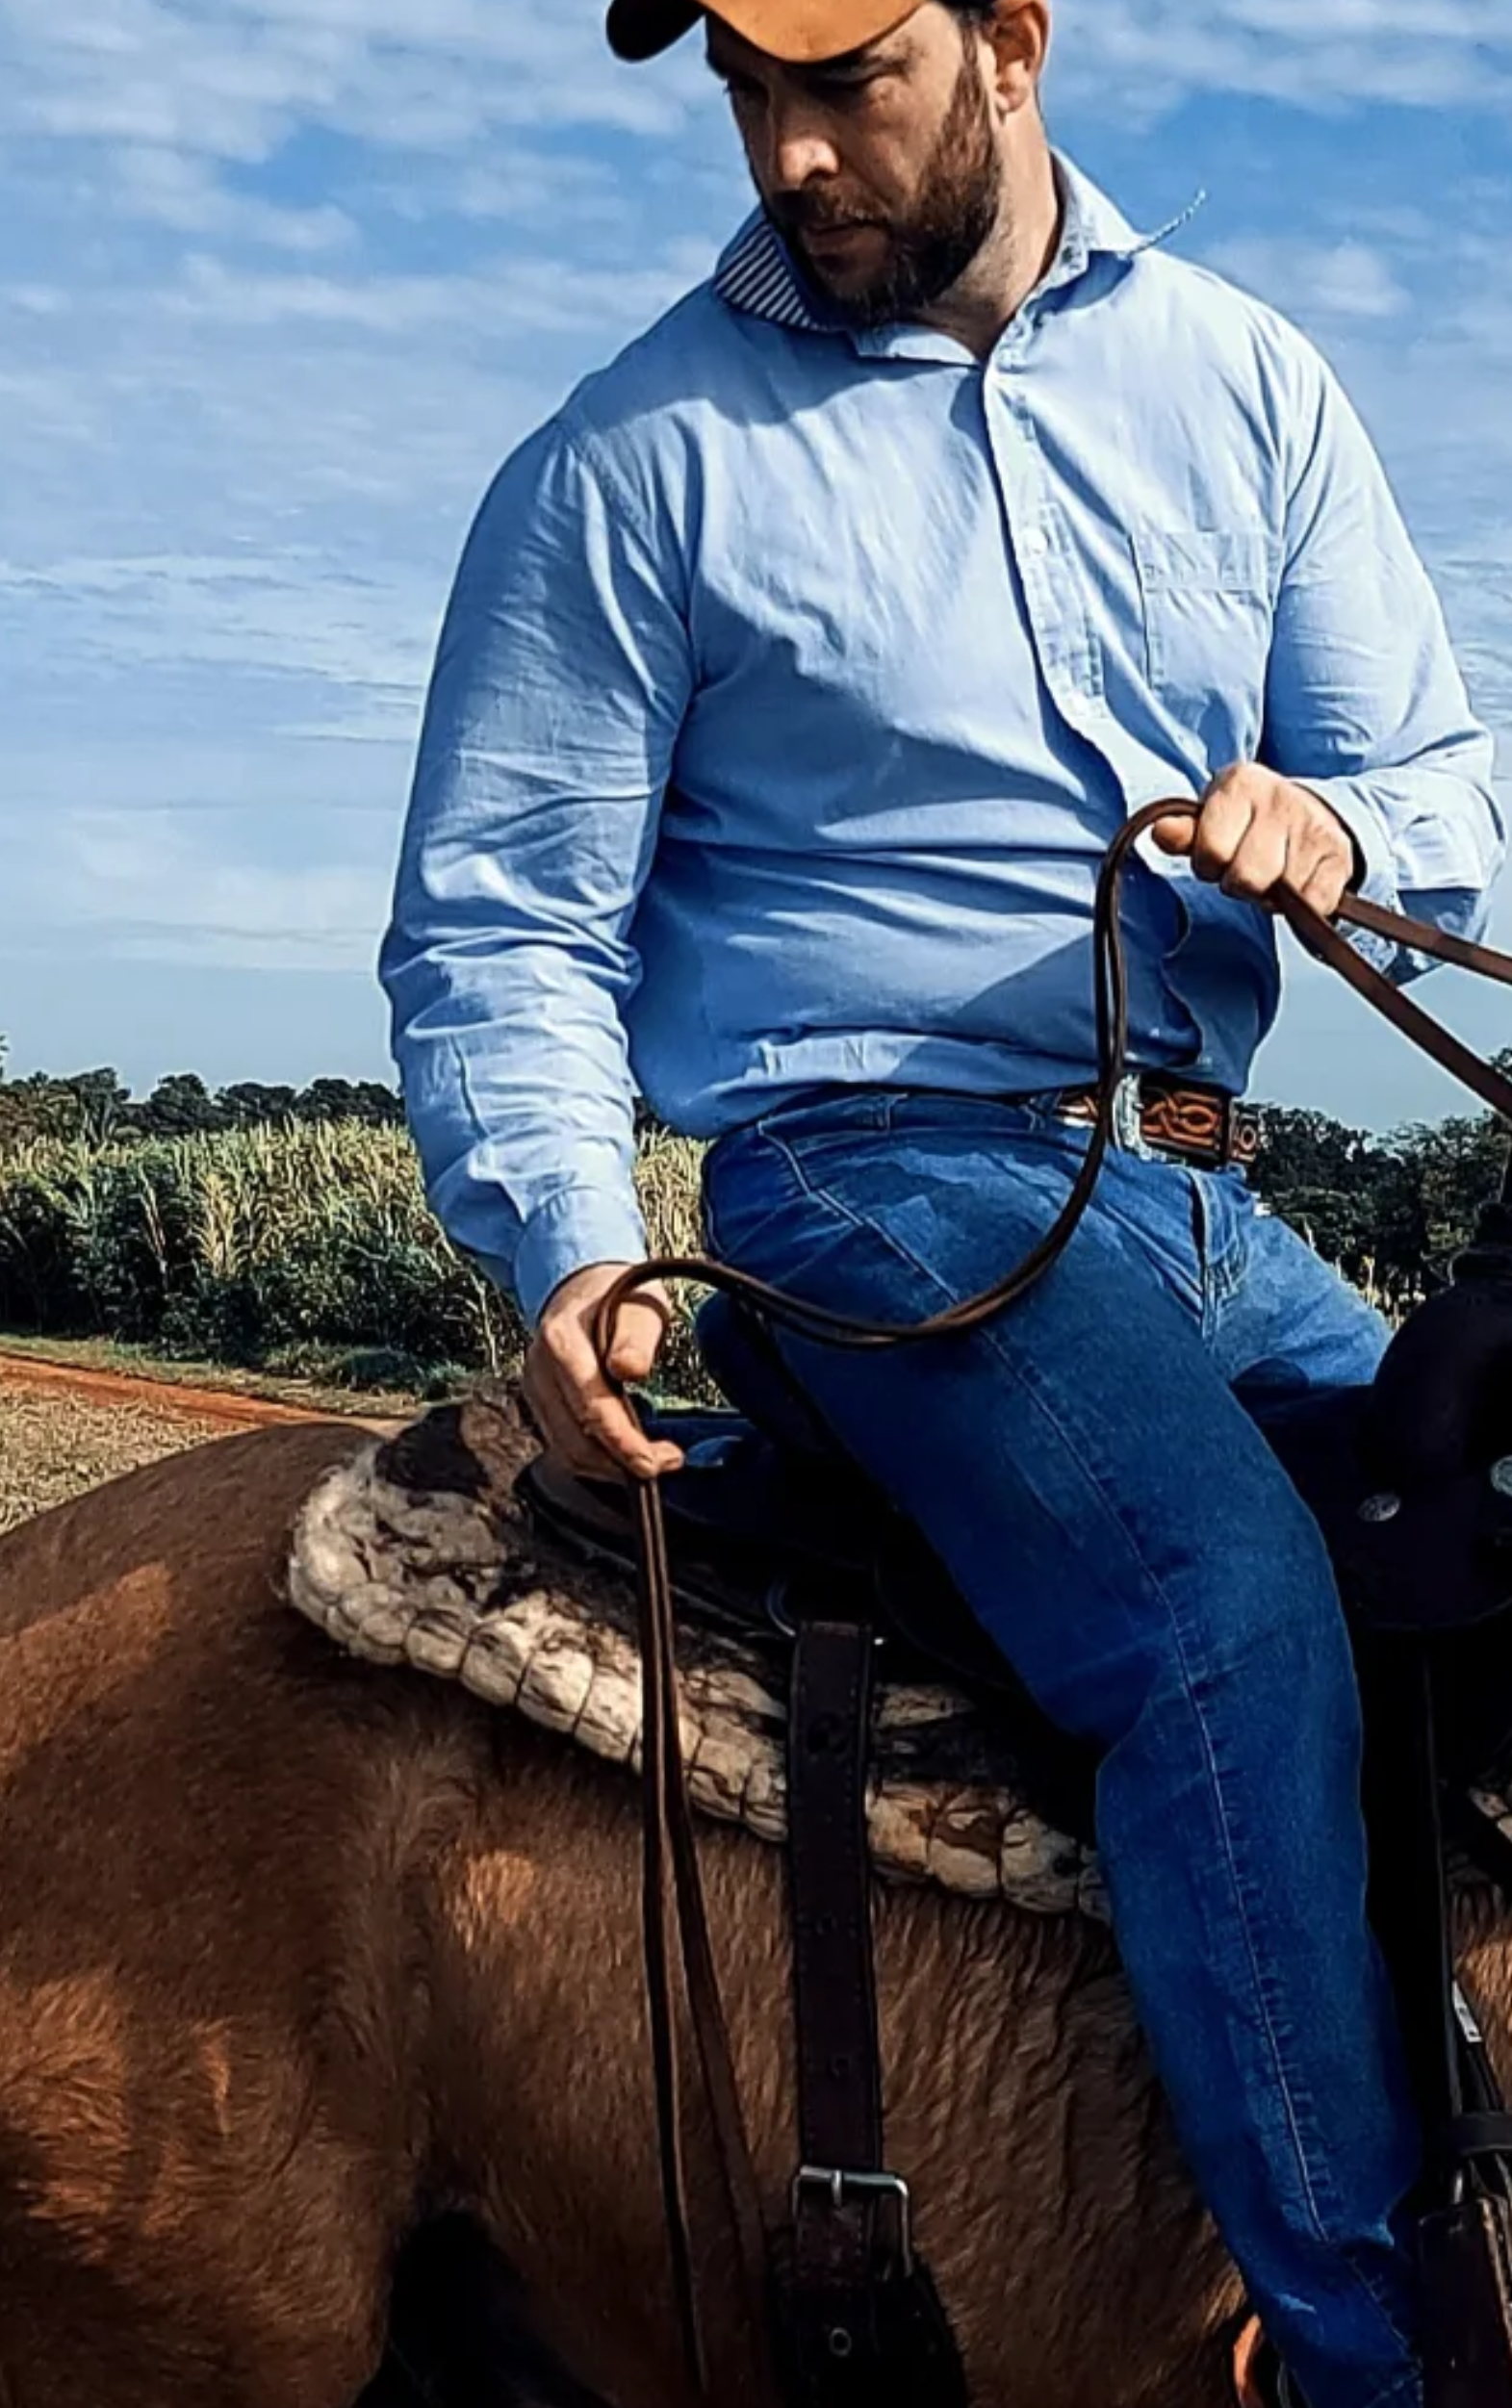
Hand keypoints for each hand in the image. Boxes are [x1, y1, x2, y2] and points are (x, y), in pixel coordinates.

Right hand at [524, 1261, 684, 1483]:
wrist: (583, 1286)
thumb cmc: (618, 1295)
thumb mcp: (639, 1307)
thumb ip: (635, 1338)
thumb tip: (629, 1369)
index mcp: (561, 1343)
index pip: (591, 1408)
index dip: (624, 1443)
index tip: (655, 1462)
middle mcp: (539, 1371)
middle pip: (575, 1440)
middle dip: (621, 1463)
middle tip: (665, 1463)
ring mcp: (536, 1390)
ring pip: (567, 1451)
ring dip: (609, 1467)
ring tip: (651, 1461)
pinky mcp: (541, 1404)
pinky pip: (564, 1445)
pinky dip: (597, 1458)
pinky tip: (625, 1453)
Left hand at [1150, 765, 1363, 919]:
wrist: (1315, 813)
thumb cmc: (1249, 824)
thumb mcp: (1212, 820)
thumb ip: (1184, 832)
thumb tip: (1161, 831)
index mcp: (1240, 783)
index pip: (1211, 850)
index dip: (1210, 865)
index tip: (1221, 855)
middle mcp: (1280, 798)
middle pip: (1245, 878)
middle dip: (1242, 884)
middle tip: (1251, 869)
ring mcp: (1314, 826)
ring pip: (1281, 893)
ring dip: (1274, 895)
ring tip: (1276, 874)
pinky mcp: (1340, 855)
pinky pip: (1315, 903)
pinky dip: (1306, 906)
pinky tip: (1301, 884)